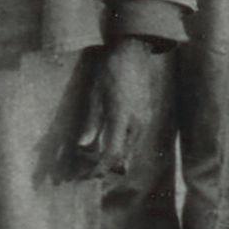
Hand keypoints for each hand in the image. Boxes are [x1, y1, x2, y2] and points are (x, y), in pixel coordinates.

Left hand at [69, 43, 140, 182]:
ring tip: (93, 158)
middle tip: (86, 171)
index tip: (85, 175)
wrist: (133, 52)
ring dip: (113, 159)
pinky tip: (108, 143)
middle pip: (123, 159)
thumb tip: (83, 147)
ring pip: (130, 151)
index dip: (98, 169)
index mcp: (122, 118)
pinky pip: (134, 140)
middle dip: (105, 169)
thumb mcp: (95, 95)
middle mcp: (137, 123)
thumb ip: (91, 124)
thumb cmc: (110, 70)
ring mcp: (144, 120)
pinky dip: (121, 147)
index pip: (112, 155)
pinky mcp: (146, 116)